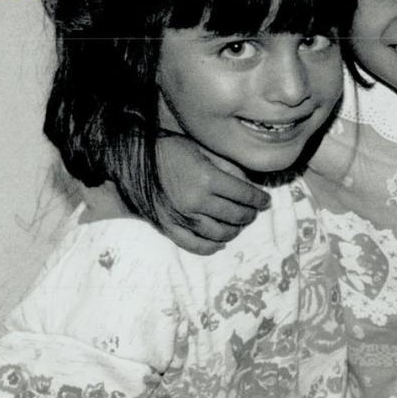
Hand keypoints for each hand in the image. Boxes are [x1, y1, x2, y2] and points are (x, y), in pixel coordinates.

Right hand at [154, 133, 268, 253]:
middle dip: (250, 214)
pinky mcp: (167, 228)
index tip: (266, 201)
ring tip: (239, 224)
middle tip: (253, 211)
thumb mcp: (202, 150)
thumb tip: (250, 185)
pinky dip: (211, 247)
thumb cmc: (169, 149)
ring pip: (220, 233)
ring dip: (235, 231)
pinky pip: (194, 245)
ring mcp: (181, 218)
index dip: (260, 200)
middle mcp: (196, 202)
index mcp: (207, 179)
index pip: (245, 196)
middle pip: (236, 216)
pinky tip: (221, 243)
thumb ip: (228, 167)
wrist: (130, 159)